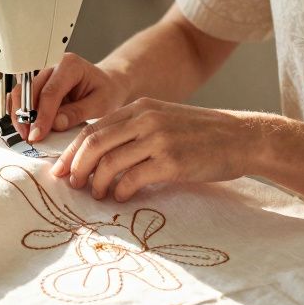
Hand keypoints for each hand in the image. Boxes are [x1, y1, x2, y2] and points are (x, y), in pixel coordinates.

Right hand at [0, 53, 128, 142]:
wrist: (107, 85)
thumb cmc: (106, 91)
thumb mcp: (100, 103)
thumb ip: (78, 112)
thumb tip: (55, 123)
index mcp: (69, 65)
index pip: (50, 91)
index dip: (42, 115)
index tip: (37, 134)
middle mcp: (51, 65)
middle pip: (28, 89)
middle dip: (25, 116)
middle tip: (28, 137)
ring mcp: (41, 74)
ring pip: (19, 92)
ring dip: (18, 114)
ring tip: (25, 133)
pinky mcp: (36, 84)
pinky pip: (20, 95)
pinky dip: (17, 110)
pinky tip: (21, 124)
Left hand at [49, 98, 269, 201]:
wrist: (242, 137)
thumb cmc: (202, 134)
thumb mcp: (165, 118)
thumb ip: (135, 129)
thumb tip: (100, 154)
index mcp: (141, 107)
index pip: (93, 128)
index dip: (72, 151)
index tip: (61, 169)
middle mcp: (146, 119)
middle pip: (94, 144)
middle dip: (76, 168)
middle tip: (72, 184)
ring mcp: (159, 139)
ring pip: (109, 163)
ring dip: (97, 183)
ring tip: (98, 194)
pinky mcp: (172, 162)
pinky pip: (132, 179)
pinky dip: (120, 191)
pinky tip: (122, 196)